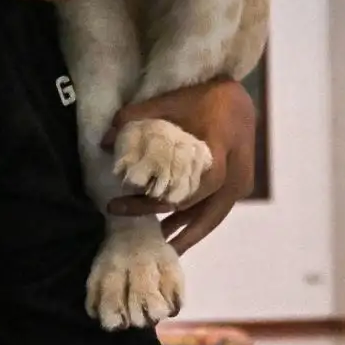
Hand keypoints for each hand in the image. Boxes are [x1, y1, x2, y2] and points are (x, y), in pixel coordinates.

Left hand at [102, 78, 256, 252]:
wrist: (240, 97)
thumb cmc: (205, 97)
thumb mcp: (170, 102)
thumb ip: (138, 117)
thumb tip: (104, 141)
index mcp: (218, 154)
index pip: (185, 191)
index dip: (153, 203)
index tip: (125, 206)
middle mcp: (235, 176)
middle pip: (199, 212)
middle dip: (169, 229)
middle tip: (138, 236)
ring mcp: (240, 184)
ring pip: (210, 218)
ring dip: (185, 233)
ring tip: (158, 248)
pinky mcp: (239, 187)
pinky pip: (215, 210)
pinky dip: (194, 221)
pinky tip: (173, 232)